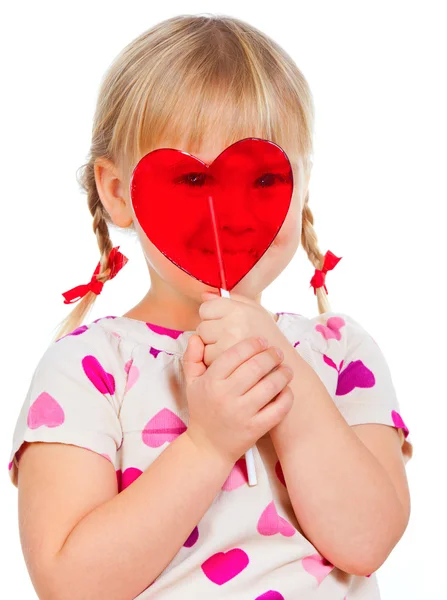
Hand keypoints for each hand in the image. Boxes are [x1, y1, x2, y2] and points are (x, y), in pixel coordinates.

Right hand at [181, 333, 293, 463]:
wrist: (207, 447)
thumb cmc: (202, 410)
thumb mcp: (191, 384)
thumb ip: (192, 358)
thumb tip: (196, 336)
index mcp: (211, 381)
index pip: (235, 354)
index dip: (253, 344)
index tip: (262, 341)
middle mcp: (225, 396)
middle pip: (256, 367)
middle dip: (271, 355)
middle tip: (278, 353)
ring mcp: (242, 413)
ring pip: (270, 386)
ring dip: (283, 374)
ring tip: (286, 369)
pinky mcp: (255, 429)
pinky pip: (278, 409)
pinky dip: (287, 397)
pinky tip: (287, 389)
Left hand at [197, 291, 286, 366]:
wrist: (284, 361)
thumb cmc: (267, 334)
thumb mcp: (254, 309)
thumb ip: (229, 299)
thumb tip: (204, 294)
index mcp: (238, 309)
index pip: (205, 308)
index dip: (211, 316)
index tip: (223, 322)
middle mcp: (233, 325)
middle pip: (202, 328)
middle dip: (210, 334)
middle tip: (229, 338)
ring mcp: (230, 344)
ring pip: (203, 346)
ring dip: (212, 349)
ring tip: (231, 349)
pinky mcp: (229, 363)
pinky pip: (208, 360)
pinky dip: (216, 362)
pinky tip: (232, 360)